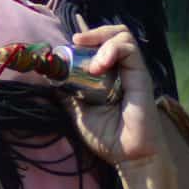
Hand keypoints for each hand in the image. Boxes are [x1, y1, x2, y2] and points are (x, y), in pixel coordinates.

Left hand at [65, 24, 164, 167]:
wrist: (128, 155)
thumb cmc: (106, 135)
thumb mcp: (76, 111)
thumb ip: (65, 93)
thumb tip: (47, 77)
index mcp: (106, 75)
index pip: (98, 45)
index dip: (84, 39)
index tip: (67, 45)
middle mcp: (120, 69)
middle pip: (111, 34)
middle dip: (93, 32)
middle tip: (76, 41)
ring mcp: (131, 71)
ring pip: (122, 35)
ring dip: (102, 40)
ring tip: (92, 63)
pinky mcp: (141, 74)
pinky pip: (130, 49)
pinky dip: (112, 50)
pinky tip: (100, 66)